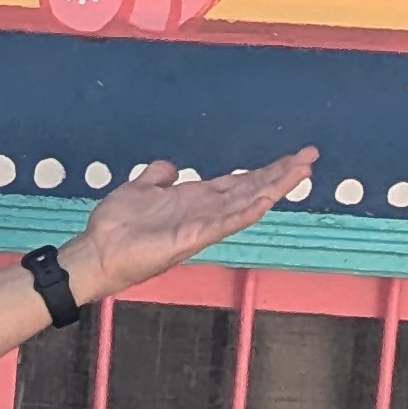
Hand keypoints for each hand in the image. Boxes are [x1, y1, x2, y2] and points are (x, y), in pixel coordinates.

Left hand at [65, 149, 314, 304]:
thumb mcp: (139, 189)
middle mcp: (204, 212)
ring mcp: (201, 226)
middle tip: (311, 156)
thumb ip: (158, 176)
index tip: (293, 157)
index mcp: (195, 199)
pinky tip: (265, 201)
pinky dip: (244, 213)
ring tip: (301, 171)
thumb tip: (173, 166)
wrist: (97, 252)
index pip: (238, 182)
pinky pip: (223, 224)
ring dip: (273, 187)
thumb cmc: (116, 226)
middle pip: (250, 189)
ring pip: (245, 203)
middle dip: (281, 174)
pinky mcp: (191, 239)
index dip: (265, 170)